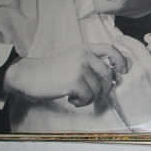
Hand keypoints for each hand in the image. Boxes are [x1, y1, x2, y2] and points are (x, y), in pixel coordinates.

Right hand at [3, 43, 127, 106]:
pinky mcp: (74, 81)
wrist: (28, 75)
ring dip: (90, 97)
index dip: (121, 60)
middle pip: (108, 74)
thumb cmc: (52, 71)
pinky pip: (88, 96)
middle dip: (105, 88)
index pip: (110, 49)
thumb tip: (113, 77)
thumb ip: (91, 63)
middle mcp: (84, 55)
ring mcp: (79, 68)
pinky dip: (82, 102)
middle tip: (93, 94)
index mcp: (85, 49)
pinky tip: (71, 99)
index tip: (122, 71)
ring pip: (98, 88)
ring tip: (77, 97)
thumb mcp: (73, 59)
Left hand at [107, 36, 150, 129]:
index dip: (125, 40)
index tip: (119, 39)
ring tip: (116, 79)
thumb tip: (149, 44)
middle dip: (118, 58)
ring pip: (113, 70)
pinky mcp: (115, 94)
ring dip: (112, 72)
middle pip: (122, 57)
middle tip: (116, 61)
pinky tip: (114, 90)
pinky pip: (108, 83)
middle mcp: (138, 72)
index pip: (135, 45)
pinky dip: (109, 85)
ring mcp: (125, 83)